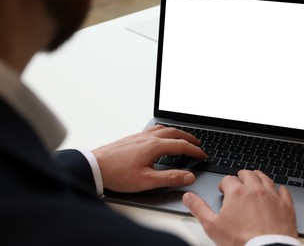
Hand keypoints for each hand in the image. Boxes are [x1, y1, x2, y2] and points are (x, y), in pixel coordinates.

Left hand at [92, 125, 206, 192]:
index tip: (203, 155)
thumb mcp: (146, 181)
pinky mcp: (132, 138)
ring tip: (183, 137)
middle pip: (175, 133)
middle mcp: (148, 138)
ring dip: (177, 132)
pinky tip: (161, 136)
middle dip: (189, 138)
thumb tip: (189, 176)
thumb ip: (170, 178)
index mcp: (154, 146)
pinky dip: (164, 131)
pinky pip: (153, 129)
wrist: (95, 166)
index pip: (181, 146)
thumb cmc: (117, 174)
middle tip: (198, 144)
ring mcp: (139, 136)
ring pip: (164, 129)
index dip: (195, 151)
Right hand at [183, 170, 297, 245]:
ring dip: (258, 178)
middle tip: (239, 182)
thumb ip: (199, 208)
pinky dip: (278, 190)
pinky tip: (276, 193)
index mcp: (237, 192)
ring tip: (255, 182)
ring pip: (265, 178)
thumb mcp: (212, 226)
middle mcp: (255, 189)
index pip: (228, 179)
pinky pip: (283, 190)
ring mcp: (272, 196)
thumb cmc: (241, 241)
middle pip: (248, 174)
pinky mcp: (286, 205)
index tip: (224, 190)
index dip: (224, 184)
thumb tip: (188, 197)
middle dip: (241, 176)